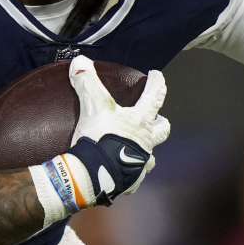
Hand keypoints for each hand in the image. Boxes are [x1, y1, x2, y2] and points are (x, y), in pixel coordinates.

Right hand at [65, 56, 170, 204]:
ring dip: (144, 149)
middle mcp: (146, 142)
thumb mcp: (92, 106)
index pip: (155, 97)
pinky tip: (118, 170)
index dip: (157, 83)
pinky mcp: (131, 182)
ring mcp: (140, 164)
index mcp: (140, 121)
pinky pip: (133, 177)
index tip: (156, 75)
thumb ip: (87, 82)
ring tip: (133, 147)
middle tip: (153, 117)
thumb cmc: (99, 138)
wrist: (93, 174)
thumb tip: (80, 62)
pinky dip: (127, 172)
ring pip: (150, 156)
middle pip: (163, 129)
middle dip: (160, 122)